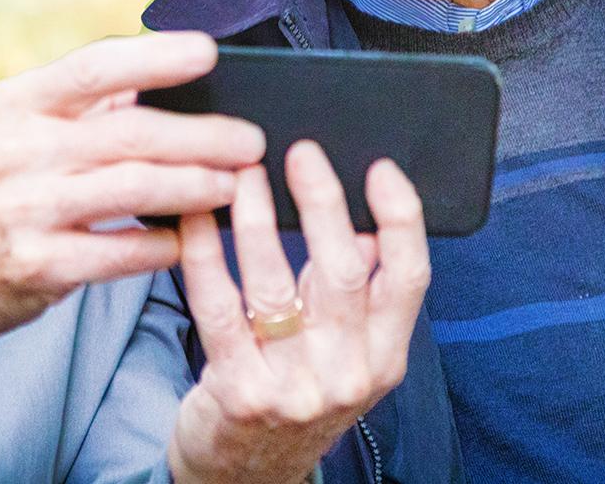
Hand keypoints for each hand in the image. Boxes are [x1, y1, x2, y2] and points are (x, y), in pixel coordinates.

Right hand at [0, 32, 264, 348]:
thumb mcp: (16, 132)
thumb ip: (81, 105)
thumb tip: (156, 75)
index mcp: (17, 102)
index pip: (94, 67)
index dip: (155, 57)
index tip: (210, 51)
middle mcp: (18, 149)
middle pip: (130, 132)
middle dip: (203, 135)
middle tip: (251, 139)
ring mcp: (25, 208)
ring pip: (133, 189)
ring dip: (195, 187)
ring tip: (234, 186)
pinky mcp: (37, 264)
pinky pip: (120, 252)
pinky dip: (161, 245)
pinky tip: (185, 241)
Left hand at [168, 141, 430, 482]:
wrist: (249, 476)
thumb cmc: (298, 394)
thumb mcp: (346, 353)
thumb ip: (359, 294)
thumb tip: (366, 223)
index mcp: (385, 355)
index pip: (409, 277)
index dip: (400, 217)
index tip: (380, 168)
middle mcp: (348, 373)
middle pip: (343, 271)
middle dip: (322, 203)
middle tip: (300, 153)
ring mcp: (294, 387)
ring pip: (275, 284)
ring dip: (256, 219)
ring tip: (241, 174)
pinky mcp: (239, 392)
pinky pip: (220, 309)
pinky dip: (206, 256)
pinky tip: (196, 220)